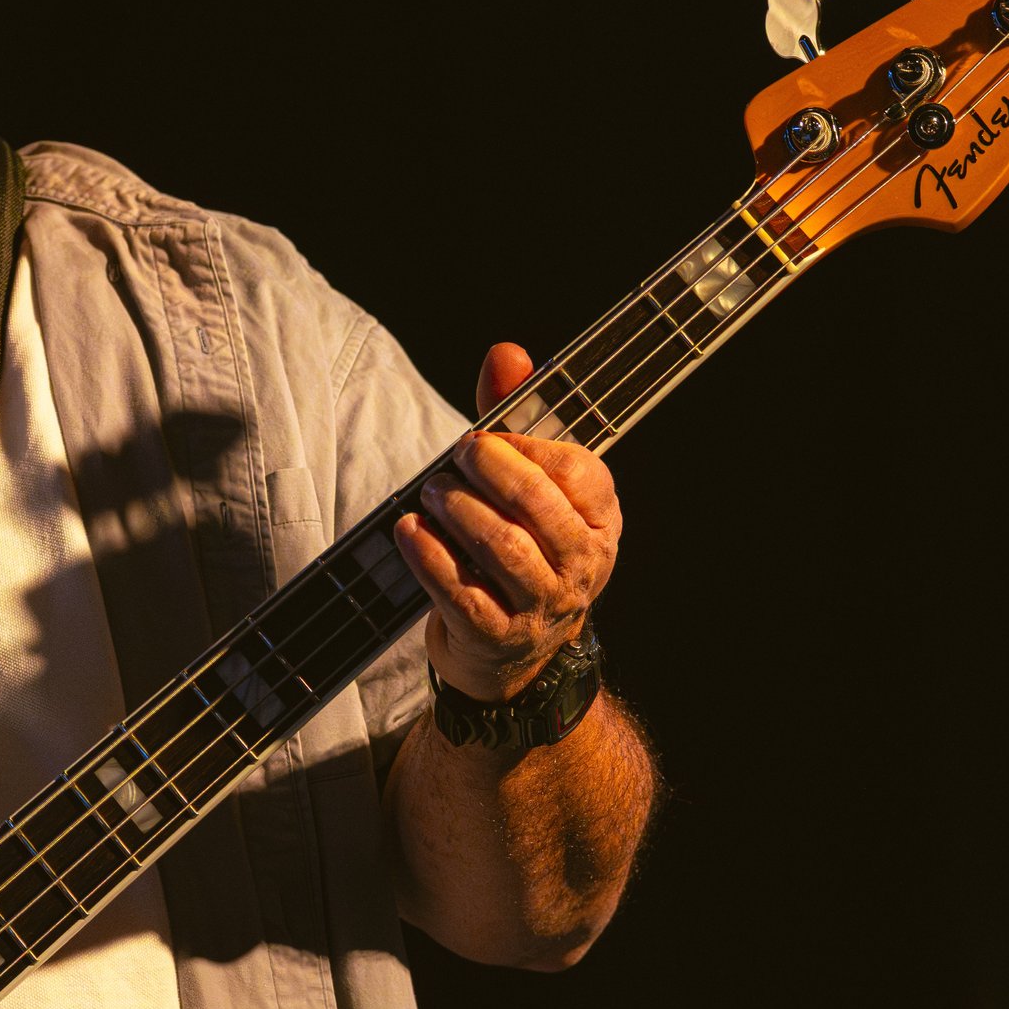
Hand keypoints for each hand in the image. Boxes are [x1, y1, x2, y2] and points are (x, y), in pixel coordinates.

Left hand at [393, 342, 620, 703]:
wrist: (513, 655)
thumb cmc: (518, 549)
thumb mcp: (526, 488)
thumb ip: (515, 420)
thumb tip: (507, 353)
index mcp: (599, 521)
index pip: (578, 471)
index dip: (528, 447)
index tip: (491, 436)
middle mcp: (582, 566)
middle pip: (537, 507)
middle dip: (490, 471)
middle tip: (457, 455)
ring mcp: (543, 607)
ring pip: (502, 548)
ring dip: (457, 510)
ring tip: (430, 490)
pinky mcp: (498, 638)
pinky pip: (462, 592)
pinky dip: (429, 556)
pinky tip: (408, 530)